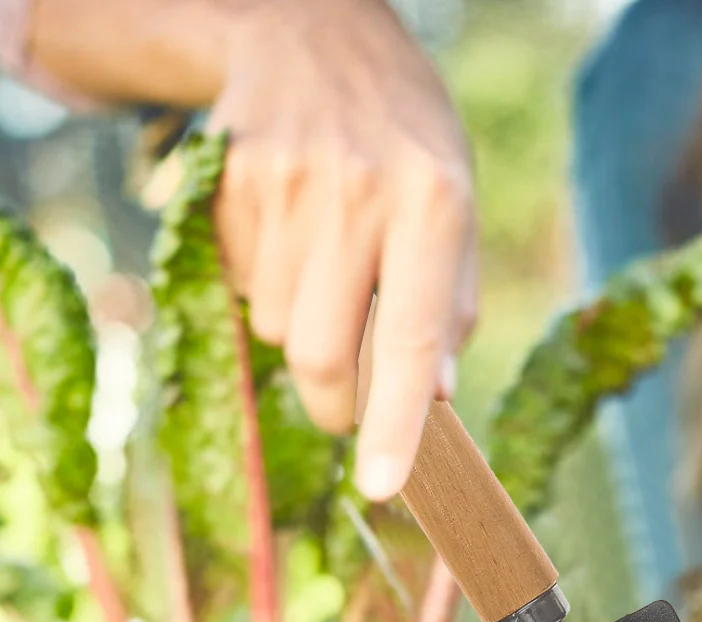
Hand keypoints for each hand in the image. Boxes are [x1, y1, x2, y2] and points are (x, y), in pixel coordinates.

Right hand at [207, 0, 475, 498]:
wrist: (312, 31)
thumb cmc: (406, 141)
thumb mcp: (458, 210)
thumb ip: (452, 308)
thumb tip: (435, 401)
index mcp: (433, 204)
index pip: (410, 340)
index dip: (396, 423)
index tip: (382, 486)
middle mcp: (358, 193)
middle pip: (324, 353)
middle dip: (335, 405)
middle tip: (348, 412)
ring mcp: (284, 183)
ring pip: (279, 326)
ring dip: (304, 332)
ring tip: (329, 276)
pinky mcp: (232, 180)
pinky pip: (246, 284)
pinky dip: (270, 287)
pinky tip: (294, 237)